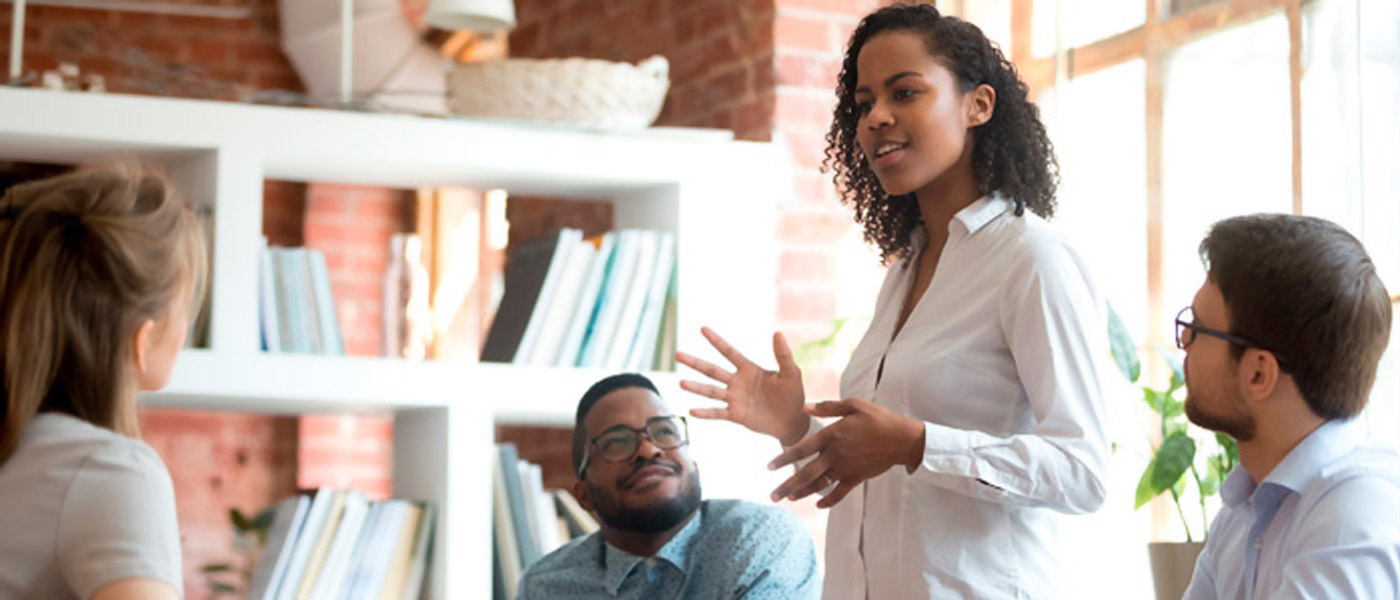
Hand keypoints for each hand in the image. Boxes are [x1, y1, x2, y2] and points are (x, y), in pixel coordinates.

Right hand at [676, 327, 808, 445]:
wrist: (792, 421)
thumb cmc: (793, 394)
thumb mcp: (791, 373)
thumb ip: (783, 355)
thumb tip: (778, 333)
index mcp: (749, 369)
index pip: (729, 352)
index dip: (716, 341)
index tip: (702, 329)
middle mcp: (737, 382)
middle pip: (712, 370)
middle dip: (695, 363)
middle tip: (677, 355)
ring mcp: (735, 399)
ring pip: (711, 391)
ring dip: (696, 387)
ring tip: (681, 383)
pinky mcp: (736, 415)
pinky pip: (718, 413)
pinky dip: (705, 413)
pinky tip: (692, 411)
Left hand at [767, 398, 925, 508]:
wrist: (902, 439)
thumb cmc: (878, 418)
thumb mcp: (853, 405)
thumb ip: (828, 407)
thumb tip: (805, 407)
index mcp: (831, 435)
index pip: (801, 450)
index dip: (784, 459)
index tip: (769, 467)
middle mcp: (835, 454)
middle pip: (805, 473)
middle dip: (787, 486)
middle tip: (772, 496)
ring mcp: (845, 468)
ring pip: (819, 485)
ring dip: (802, 493)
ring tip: (788, 499)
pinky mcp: (856, 478)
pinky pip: (839, 493)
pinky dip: (828, 500)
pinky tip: (818, 505)